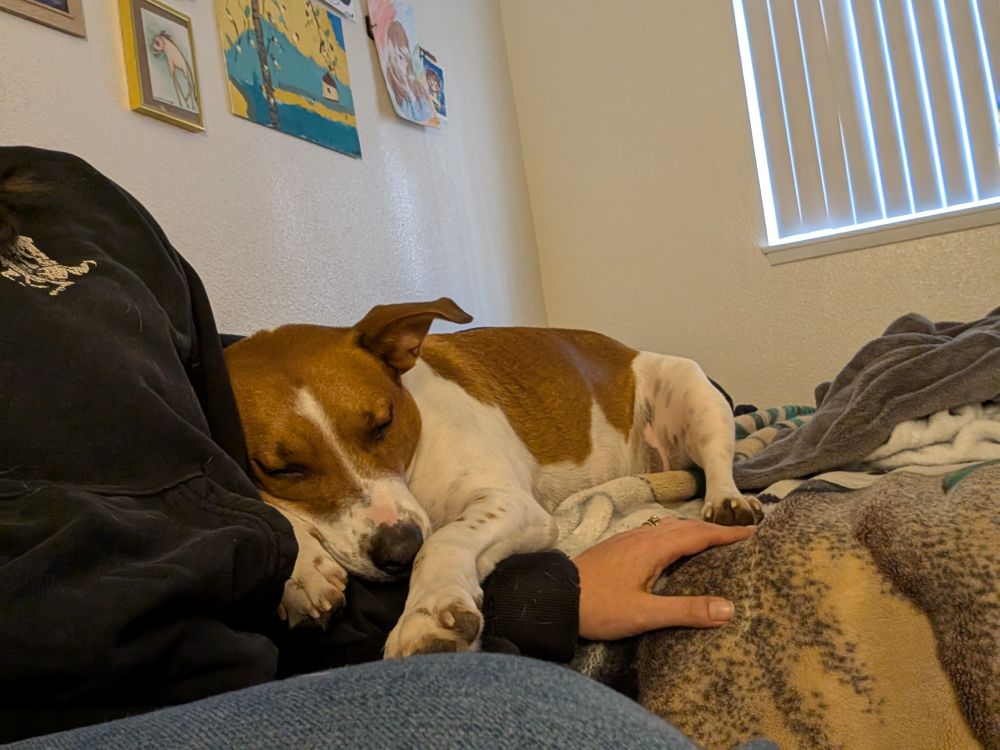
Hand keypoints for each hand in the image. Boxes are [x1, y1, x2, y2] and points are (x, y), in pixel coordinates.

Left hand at [572, 518, 754, 639]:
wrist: (556, 597)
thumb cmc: (600, 606)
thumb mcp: (645, 613)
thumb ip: (686, 610)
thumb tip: (730, 608)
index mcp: (653, 547)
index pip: (699, 534)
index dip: (727, 534)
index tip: (754, 531)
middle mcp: (643, 536)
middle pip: (686, 526)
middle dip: (714, 529)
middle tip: (741, 535)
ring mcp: (629, 539)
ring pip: (669, 527)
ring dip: (694, 530)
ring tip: (714, 540)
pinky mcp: (619, 546)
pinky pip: (656, 532)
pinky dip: (676, 535)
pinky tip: (674, 549)